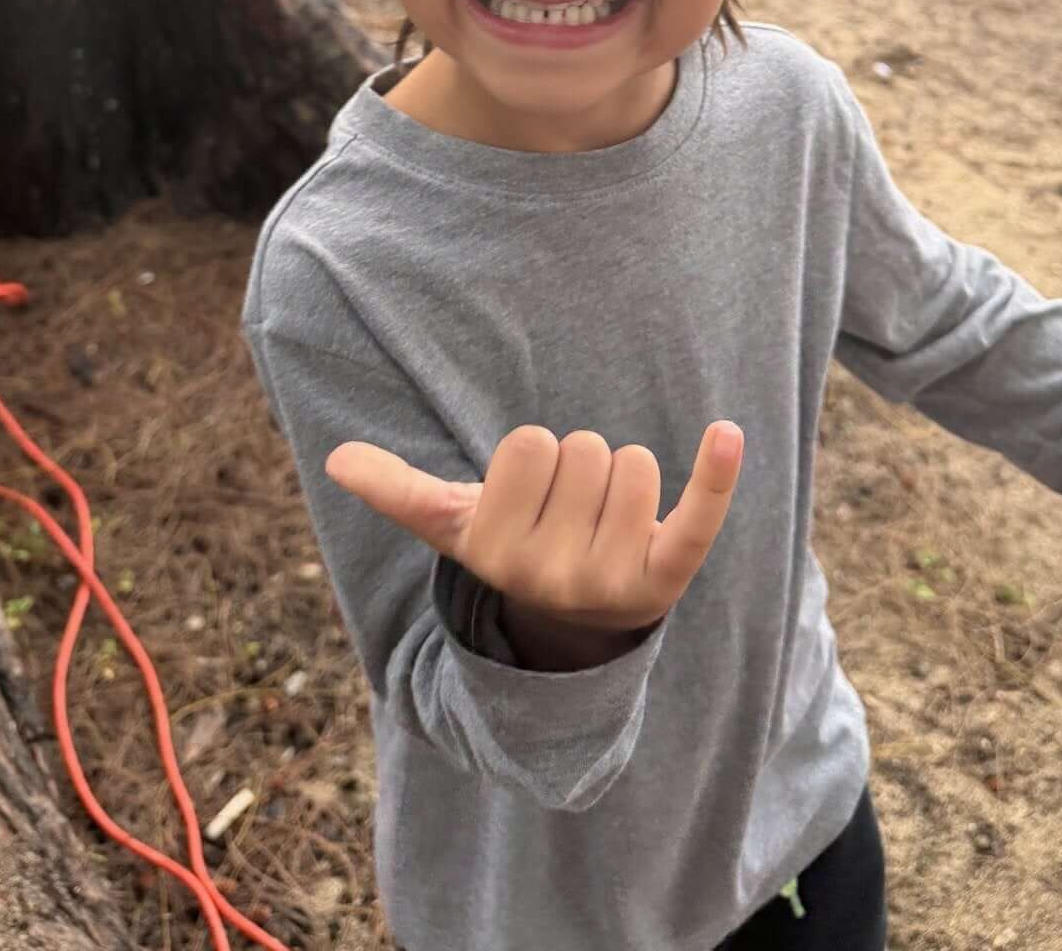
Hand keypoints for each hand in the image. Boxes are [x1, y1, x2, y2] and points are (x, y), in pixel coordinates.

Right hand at [324, 421, 743, 635]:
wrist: (581, 628)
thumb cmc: (516, 549)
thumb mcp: (455, 527)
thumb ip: (399, 491)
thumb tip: (335, 459)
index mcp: (496, 553)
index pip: (528, 444)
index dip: (534, 458)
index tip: (529, 500)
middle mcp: (551, 575)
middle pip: (582, 449)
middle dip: (579, 467)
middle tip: (572, 516)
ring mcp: (613, 580)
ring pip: (631, 463)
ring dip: (625, 477)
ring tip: (610, 522)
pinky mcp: (670, 575)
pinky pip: (696, 514)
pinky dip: (714, 474)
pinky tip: (726, 433)